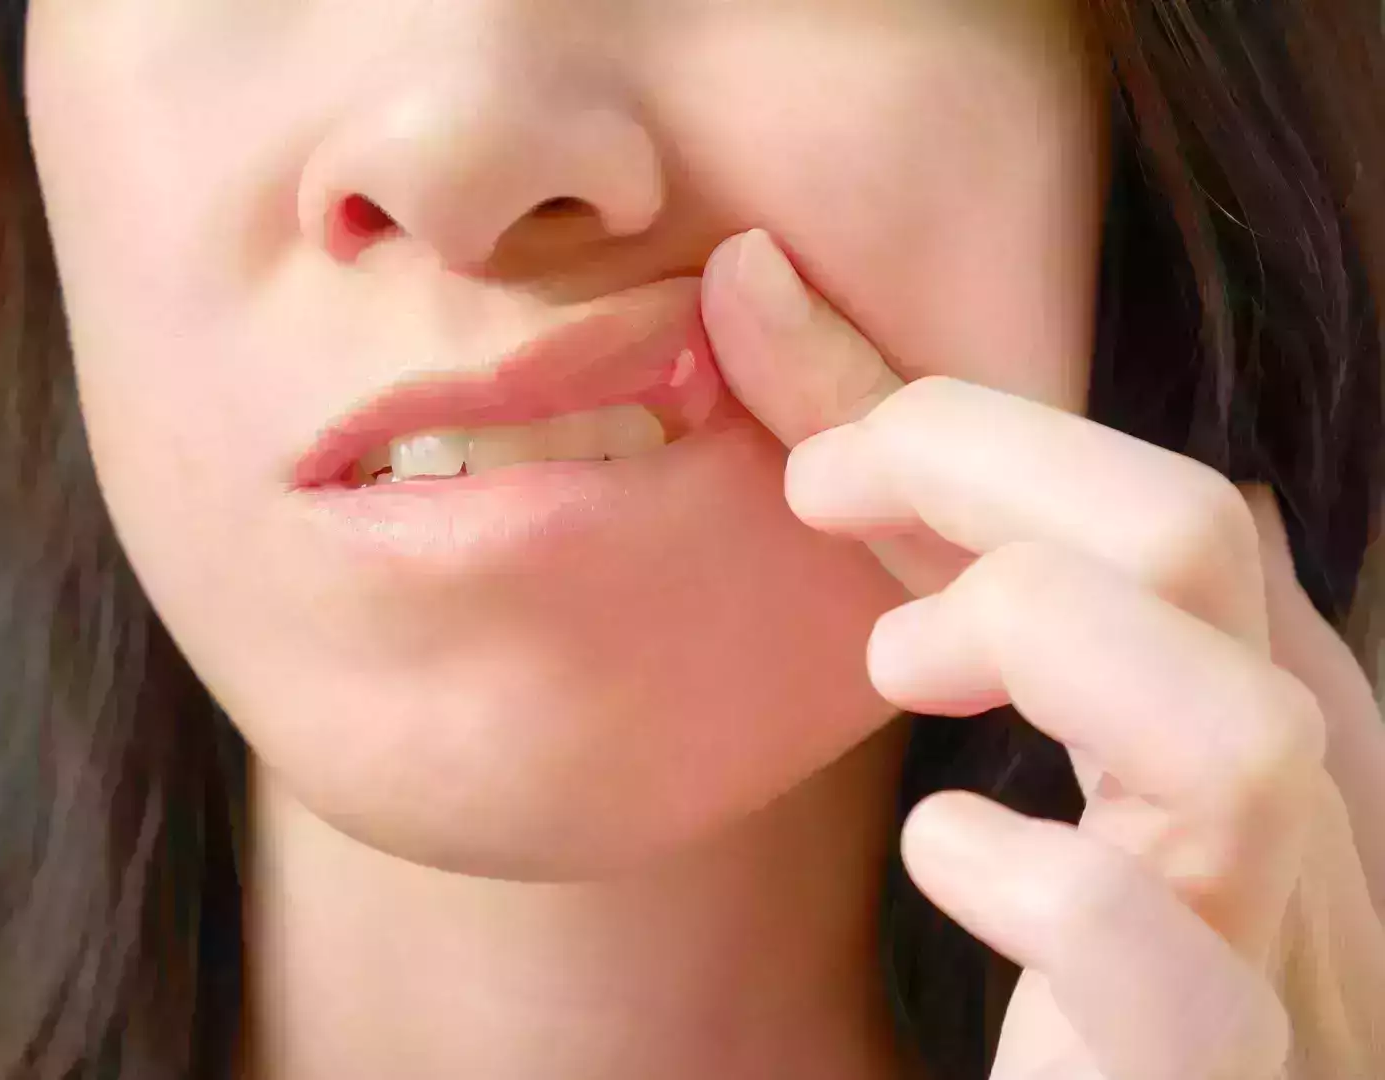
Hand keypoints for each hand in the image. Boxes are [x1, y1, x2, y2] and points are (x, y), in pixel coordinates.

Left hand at [702, 229, 1384, 1078]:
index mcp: (1236, 713)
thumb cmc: (1038, 926)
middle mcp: (1294, 814)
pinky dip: (1041, 880)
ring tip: (895, 665)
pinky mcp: (1207, 1079)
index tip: (831, 448)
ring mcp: (1273, 960)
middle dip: (991, 467)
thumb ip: (900, 530)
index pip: (1158, 508)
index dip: (992, 432)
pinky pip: (1163, 959)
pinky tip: (945, 852)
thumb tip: (777, 320)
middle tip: (825, 488)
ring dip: (1031, 635)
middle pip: (1201, 544)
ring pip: (1233, 729)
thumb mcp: (981, 693)